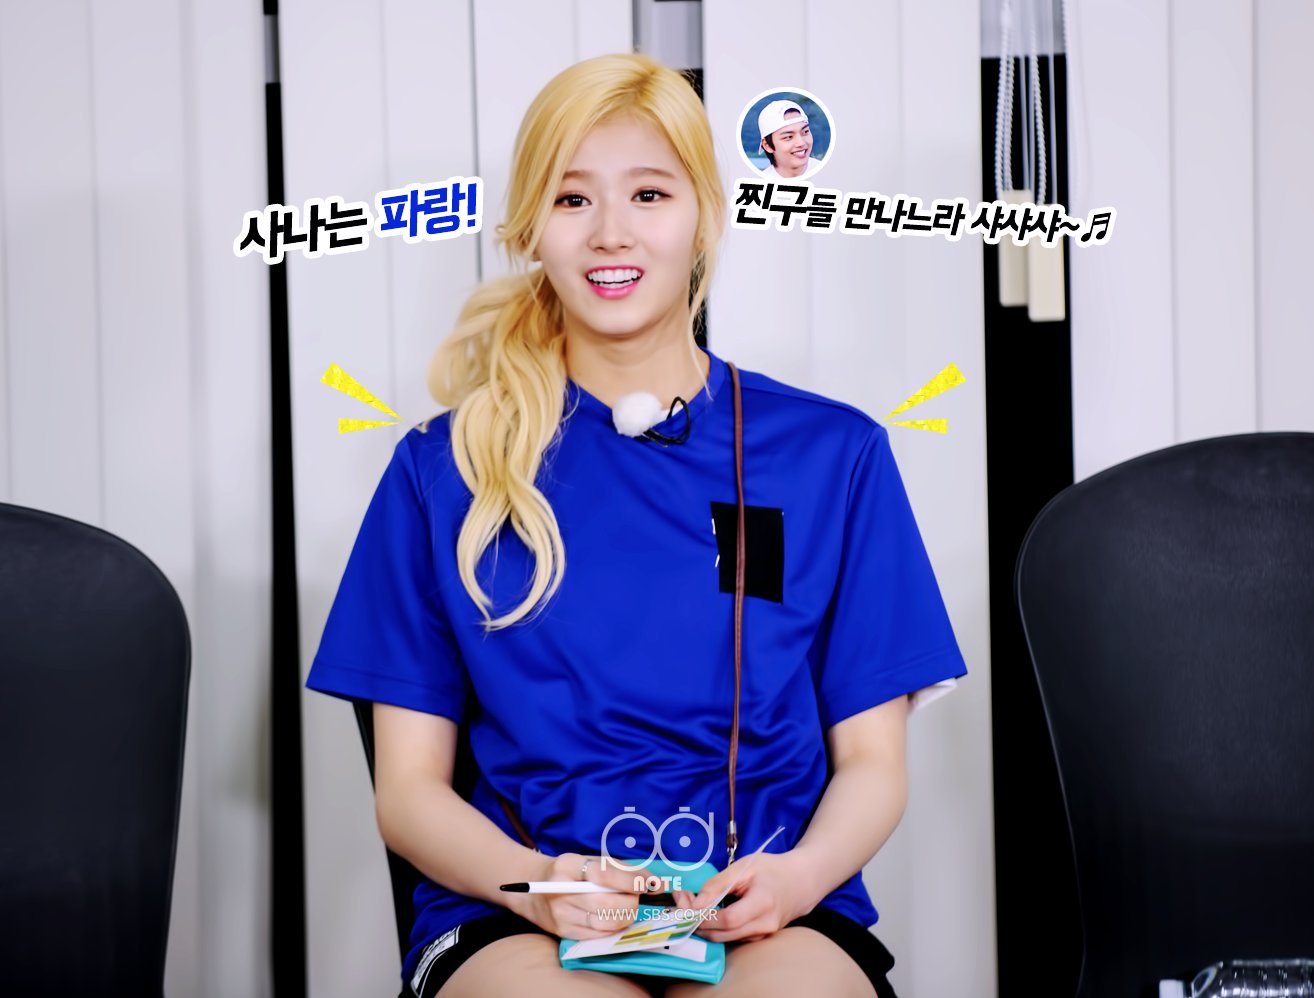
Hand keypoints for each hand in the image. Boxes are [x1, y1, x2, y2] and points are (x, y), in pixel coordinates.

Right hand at [516, 852, 646, 939]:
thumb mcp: (591, 861)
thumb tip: (655, 884)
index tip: (650, 885)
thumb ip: (622, 869)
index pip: (605, 874)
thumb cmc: (571, 872)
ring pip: (606, 923)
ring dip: (626, 917)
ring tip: (626, 907)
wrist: (534, 888)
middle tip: (636, 897)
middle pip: (608, 904)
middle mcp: (561, 890)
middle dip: (631, 902)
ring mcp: (562, 915)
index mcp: (567, 865)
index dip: (631, 881)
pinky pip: (599, 935)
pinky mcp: (565, 932)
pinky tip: (615, 918)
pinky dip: (614, 928)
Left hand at [674, 851, 817, 943]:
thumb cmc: (772, 869)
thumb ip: (718, 884)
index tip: (685, 902)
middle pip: (722, 934)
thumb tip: (694, 904)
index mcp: (763, 902)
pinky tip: (707, 911)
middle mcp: (765, 925)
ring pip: (724, 939)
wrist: (801, 882)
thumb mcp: (744, 866)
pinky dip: (716, 928)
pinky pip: (732, 937)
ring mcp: (763, 935)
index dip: (703, 915)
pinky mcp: (759, 938)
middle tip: (681, 902)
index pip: (728, 919)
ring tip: (691, 904)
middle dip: (696, 921)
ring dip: (703, 926)